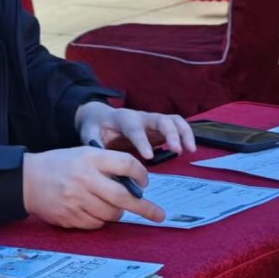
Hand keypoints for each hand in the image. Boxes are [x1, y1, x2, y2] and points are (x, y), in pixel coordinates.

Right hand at [22, 146, 164, 228]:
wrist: (27, 179)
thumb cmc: (60, 164)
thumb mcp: (84, 154)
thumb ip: (107, 165)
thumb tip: (135, 184)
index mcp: (91, 158)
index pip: (126, 164)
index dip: (141, 174)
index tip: (145, 182)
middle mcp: (85, 178)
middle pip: (123, 196)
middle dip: (145, 207)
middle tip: (158, 214)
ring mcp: (77, 200)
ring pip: (111, 213)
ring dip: (118, 212)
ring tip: (112, 204)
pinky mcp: (70, 217)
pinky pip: (96, 223)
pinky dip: (100, 219)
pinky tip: (93, 209)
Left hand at [75, 101, 196, 159]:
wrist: (99, 115)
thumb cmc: (94, 126)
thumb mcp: (89, 133)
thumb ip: (95, 145)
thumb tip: (104, 162)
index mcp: (122, 118)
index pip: (134, 128)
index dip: (142, 141)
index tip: (148, 156)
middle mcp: (140, 116)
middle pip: (159, 119)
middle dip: (170, 133)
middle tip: (177, 150)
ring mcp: (151, 120)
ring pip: (172, 119)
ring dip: (183, 132)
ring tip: (189, 150)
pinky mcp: (159, 126)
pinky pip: (177, 124)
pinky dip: (186, 134)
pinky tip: (189, 148)